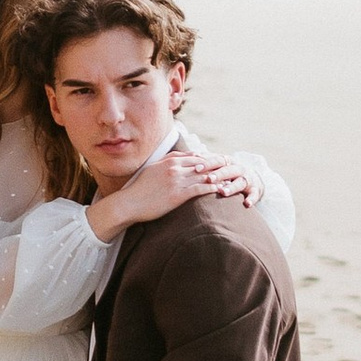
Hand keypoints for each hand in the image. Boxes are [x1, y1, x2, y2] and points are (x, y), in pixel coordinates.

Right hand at [87, 145, 247, 240]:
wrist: (129, 203)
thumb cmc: (139, 190)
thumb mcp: (152, 170)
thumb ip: (167, 162)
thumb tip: (179, 159)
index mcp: (168, 162)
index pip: (194, 157)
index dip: (208, 158)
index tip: (218, 160)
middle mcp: (174, 168)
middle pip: (202, 163)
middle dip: (218, 164)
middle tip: (230, 166)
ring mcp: (177, 181)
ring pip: (204, 175)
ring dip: (219, 176)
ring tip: (231, 177)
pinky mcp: (178, 194)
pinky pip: (200, 188)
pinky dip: (213, 187)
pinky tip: (222, 190)